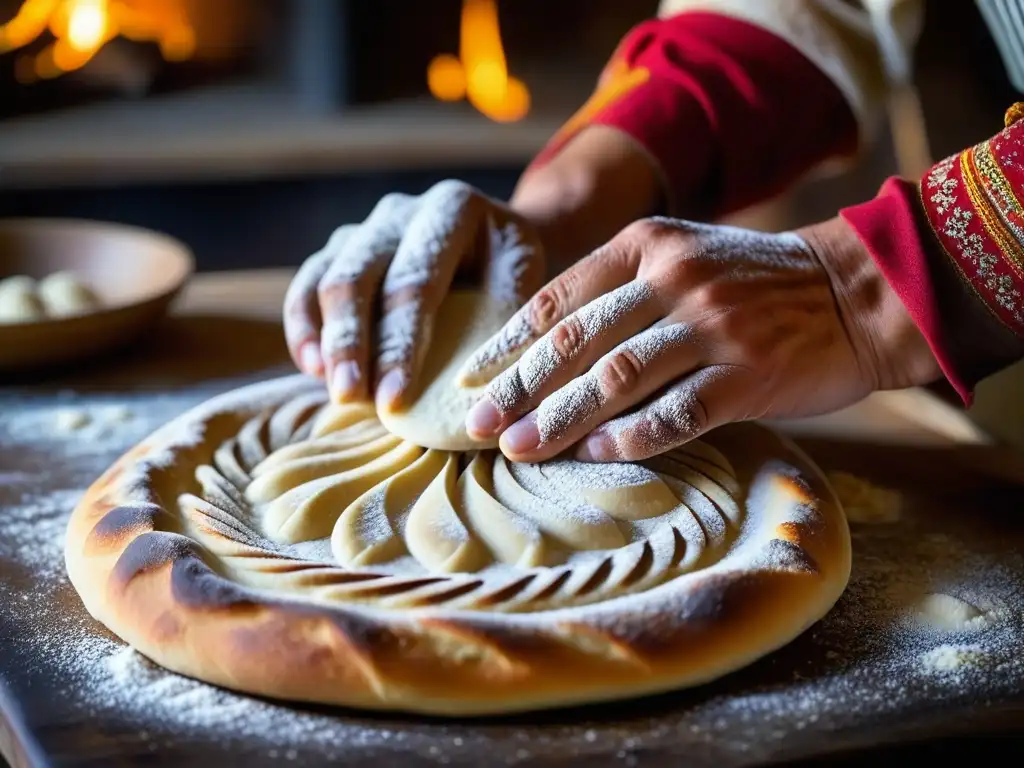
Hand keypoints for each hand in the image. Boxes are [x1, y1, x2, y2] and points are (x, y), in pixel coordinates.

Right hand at [283, 180, 543, 408]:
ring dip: (326, 341)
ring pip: (326, 281)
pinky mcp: (339, 250)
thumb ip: (505, 324)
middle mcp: (400, 212)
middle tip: (350, 395)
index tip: (394, 398)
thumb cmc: (513, 273)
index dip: (400, 344)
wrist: (496, 243)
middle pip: (359, 277)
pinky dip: (305, 328)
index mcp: (451, 209)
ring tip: (335, 391)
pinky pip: (307, 286)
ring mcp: (364, 229)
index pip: (416, 282)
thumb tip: (485, 390)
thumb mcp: (526, 284)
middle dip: (351, 343)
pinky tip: (313, 369)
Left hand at [461, 216, 940, 461]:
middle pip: (577, 342)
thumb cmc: (754, 282)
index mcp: (648, 245)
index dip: (509, 343)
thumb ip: (621, 288)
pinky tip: (596, 455)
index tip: (473, 379)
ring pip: (617, 378)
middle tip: (478, 425)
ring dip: (561, 419)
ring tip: (519, 449)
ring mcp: (714, 326)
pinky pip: (679, 412)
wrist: (856, 290)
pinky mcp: (750, 374)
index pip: (559, 299)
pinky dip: (633, 436)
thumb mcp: (684, 256)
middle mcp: (675, 280)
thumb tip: (545, 345)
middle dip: (520, 388)